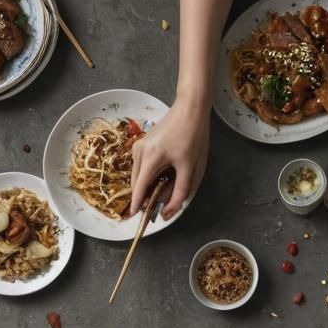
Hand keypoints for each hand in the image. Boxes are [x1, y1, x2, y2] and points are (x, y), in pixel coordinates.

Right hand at [128, 94, 208, 218]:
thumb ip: (181, 191)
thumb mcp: (190, 168)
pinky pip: (141, 166)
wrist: (190, 109)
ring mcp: (140, 146)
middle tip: (156, 211)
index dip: (137, 204)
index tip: (134, 217)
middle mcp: (140, 151)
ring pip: (138, 175)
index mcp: (151, 158)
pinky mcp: (143, 143)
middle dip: (143, 198)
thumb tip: (170, 210)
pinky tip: (160, 181)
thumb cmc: (193, 137)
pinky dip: (147, 177)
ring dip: (146, 187)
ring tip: (160, 196)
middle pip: (136, 182)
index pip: (139, 187)